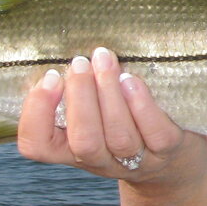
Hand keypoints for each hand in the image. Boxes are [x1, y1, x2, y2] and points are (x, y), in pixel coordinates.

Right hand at [16, 46, 206, 183]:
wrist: (170, 157)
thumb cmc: (119, 120)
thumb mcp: (89, 112)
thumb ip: (73, 91)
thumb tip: (59, 44)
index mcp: (69, 150)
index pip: (37, 145)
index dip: (37, 113)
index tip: (50, 76)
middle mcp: (100, 161)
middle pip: (84, 141)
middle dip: (80, 97)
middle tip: (80, 62)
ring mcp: (135, 160)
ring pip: (119, 136)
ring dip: (109, 94)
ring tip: (105, 60)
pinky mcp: (167, 151)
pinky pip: (155, 133)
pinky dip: (142, 106)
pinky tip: (131, 81)